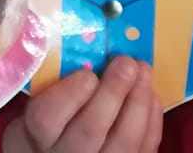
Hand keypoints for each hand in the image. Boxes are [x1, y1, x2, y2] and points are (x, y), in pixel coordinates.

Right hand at [3, 60, 160, 152]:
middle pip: (90, 130)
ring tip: (143, 71)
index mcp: (40, 135)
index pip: (48, 118)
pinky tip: (151, 95)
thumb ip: (58, 81)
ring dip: (139, 102)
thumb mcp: (44, 101)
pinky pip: (144, 149)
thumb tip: (91, 48)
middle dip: (113, 92)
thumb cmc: (53, 120)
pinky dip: (152, 121)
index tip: (87, 72)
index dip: (70, 94)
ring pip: (123, 143)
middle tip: (126, 62)